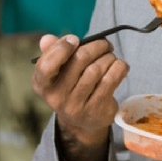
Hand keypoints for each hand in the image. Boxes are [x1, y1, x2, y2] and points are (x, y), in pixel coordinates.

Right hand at [32, 33, 128, 160]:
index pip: (45, 66)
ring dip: (108, 57)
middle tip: (104, 44)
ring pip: (96, 69)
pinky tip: (119, 66)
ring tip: (110, 55)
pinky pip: (111, 80)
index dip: (61, 48)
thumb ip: (52, 52)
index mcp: (42, 85)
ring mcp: (77, 106)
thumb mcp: (57, 73)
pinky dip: (119, 67)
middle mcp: (57, 98)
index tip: (75, 39)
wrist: (82, 122)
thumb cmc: (70, 87)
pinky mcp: (96, 110)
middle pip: (78, 61)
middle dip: (95, 46)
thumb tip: (47, 38)